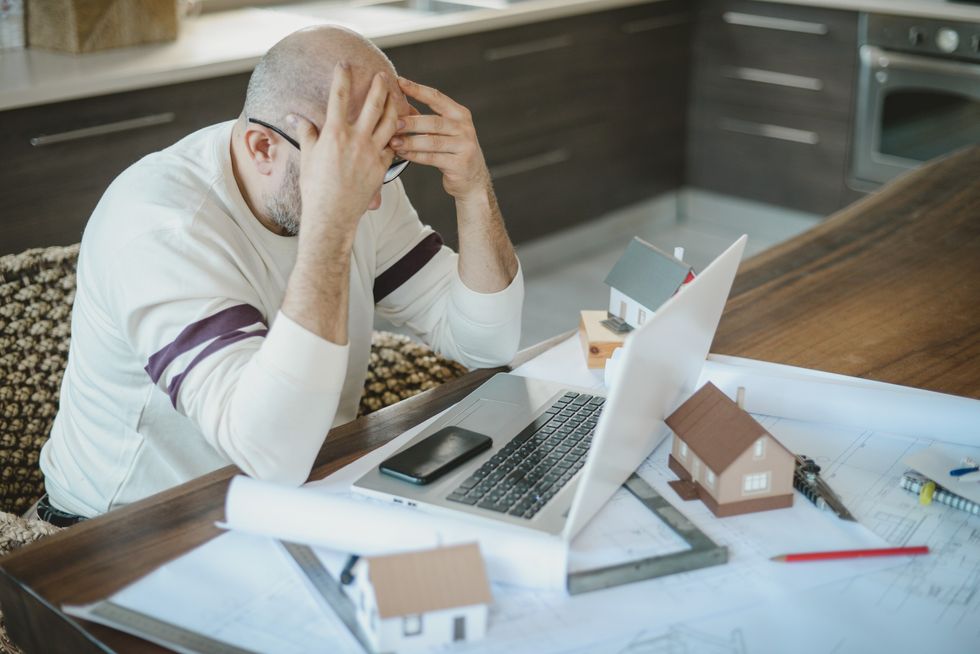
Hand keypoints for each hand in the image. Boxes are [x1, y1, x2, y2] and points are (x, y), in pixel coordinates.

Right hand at [289, 64, 399, 234]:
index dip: (343, 76)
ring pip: (390, 122)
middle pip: (374, 104)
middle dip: (380, 86)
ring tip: (396, 97)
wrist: (331, 215)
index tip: (345, 63)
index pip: (339, 96)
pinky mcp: (382, 167)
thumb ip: (306, 133)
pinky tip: (398, 128)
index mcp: (335, 133)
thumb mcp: (308, 157)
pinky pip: (393, 146)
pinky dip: (396, 135)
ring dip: (394, 106)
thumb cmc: (315, 188)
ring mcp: (372, 153)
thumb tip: (295, 117)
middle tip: (384, 74)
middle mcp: (356, 140)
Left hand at [391, 77, 491, 203]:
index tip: (399, 82)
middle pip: (434, 122)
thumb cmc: (452, 151)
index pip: (437, 98)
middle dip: (412, 122)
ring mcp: (464, 146)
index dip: (417, 90)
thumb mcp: (446, 131)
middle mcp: (464, 128)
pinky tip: (402, 154)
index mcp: (460, 114)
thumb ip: (427, 119)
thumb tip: (397, 105)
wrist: (473, 179)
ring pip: (432, 141)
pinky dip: (415, 156)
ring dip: (410, 141)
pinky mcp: (460, 164)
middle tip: (393, 122)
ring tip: (393, 141)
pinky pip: (432, 158)